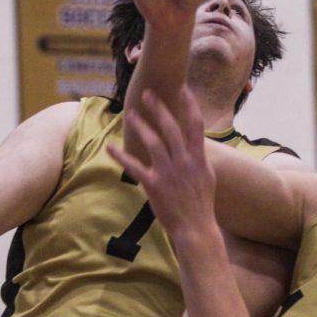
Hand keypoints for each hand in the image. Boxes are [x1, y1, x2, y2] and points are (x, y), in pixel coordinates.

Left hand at [108, 89, 215, 238]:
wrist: (196, 227)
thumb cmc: (201, 203)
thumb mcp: (207, 176)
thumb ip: (199, 156)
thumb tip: (196, 141)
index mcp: (198, 157)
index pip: (195, 124)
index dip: (189, 105)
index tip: (182, 88)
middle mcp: (183, 161)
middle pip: (170, 128)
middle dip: (159, 109)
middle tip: (147, 94)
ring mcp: (168, 172)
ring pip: (152, 142)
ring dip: (141, 126)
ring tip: (131, 114)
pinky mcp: (153, 185)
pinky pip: (134, 167)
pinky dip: (121, 156)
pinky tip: (109, 146)